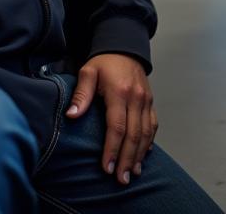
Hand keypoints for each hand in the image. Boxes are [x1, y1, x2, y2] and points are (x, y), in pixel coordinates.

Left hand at [65, 53, 155, 185]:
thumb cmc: (104, 62)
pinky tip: (143, 155)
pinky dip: (149, 141)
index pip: (117, 126)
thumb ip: (81, 94)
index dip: (113, 149)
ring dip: (140, 154)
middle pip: (134, 134)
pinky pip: (153, 124)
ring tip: (133, 173)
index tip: (107, 167)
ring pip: (146, 132)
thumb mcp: (88, 72)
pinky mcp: (150, 101)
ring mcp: (146, 99)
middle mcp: (136, 97)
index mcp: (120, 92)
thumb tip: (71, 115)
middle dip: (128, 159)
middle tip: (121, 179)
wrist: (124, 47)